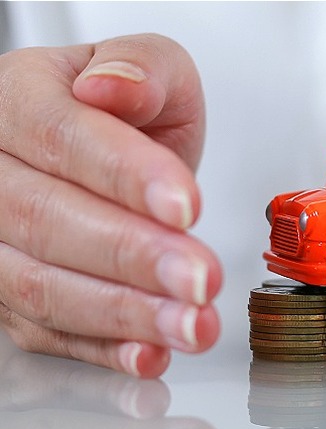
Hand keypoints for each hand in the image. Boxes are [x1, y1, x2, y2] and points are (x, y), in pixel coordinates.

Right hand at [0, 34, 221, 376]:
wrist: (112, 151)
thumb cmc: (128, 109)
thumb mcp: (150, 69)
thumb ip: (142, 70)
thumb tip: (114, 86)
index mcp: (18, 101)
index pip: (63, 137)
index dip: (125, 176)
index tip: (185, 206)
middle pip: (47, 220)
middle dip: (134, 256)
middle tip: (200, 277)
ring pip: (41, 284)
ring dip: (125, 314)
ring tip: (192, 323)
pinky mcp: (11, 293)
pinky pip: (45, 331)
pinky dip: (102, 349)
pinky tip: (151, 353)